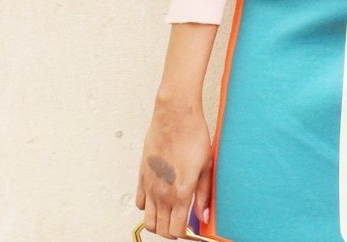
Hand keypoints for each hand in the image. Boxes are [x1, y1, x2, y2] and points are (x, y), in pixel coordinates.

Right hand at [135, 94, 212, 239]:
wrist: (175, 116)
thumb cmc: (192, 136)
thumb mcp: (206, 167)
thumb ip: (204, 195)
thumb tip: (204, 215)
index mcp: (180, 193)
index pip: (176, 231)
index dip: (185, 235)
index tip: (192, 231)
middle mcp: (162, 193)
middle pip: (162, 230)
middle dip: (172, 231)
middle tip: (182, 223)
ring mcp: (150, 186)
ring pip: (148, 220)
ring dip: (159, 222)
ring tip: (171, 213)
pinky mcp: (142, 176)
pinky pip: (140, 202)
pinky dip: (148, 207)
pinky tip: (159, 199)